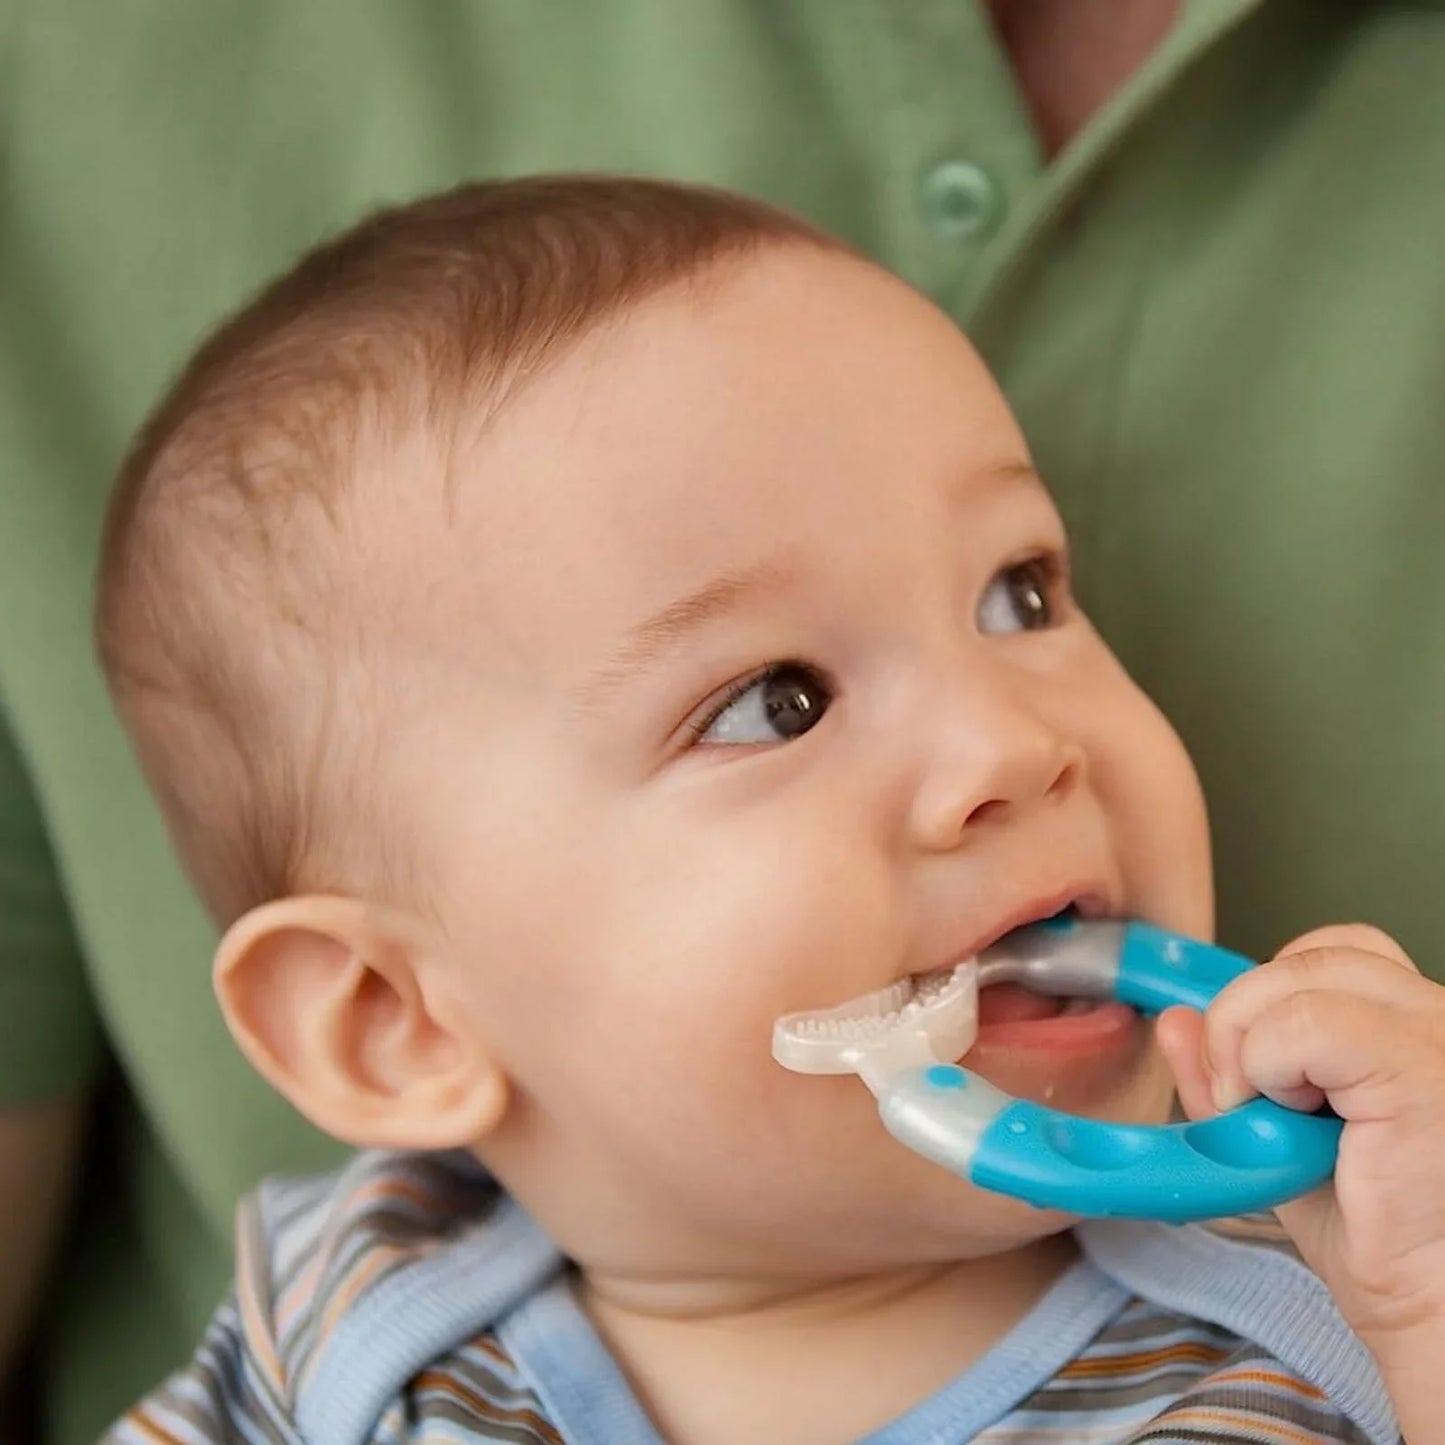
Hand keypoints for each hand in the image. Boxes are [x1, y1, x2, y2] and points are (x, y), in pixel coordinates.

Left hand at [1157, 924, 1444, 1440]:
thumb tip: (1176, 1018)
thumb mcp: (1280, 1140)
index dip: (1269, 1001)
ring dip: (1250, 1044)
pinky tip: (1290, 1120)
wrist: (1431, 1311)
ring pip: (1298, 975)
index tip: (1251, 1076)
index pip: (1327, 955)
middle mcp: (1436, 1017)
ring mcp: (1436, 1037)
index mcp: (1411, 1025)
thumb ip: (1227, 1076)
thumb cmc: (1377, 1238)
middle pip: (1309, 955)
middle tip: (1244, 1100)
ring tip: (1274, 1117)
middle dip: (1244, 1017)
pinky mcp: (1421, 1071)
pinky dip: (1266, 1063)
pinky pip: (1304, 1021)